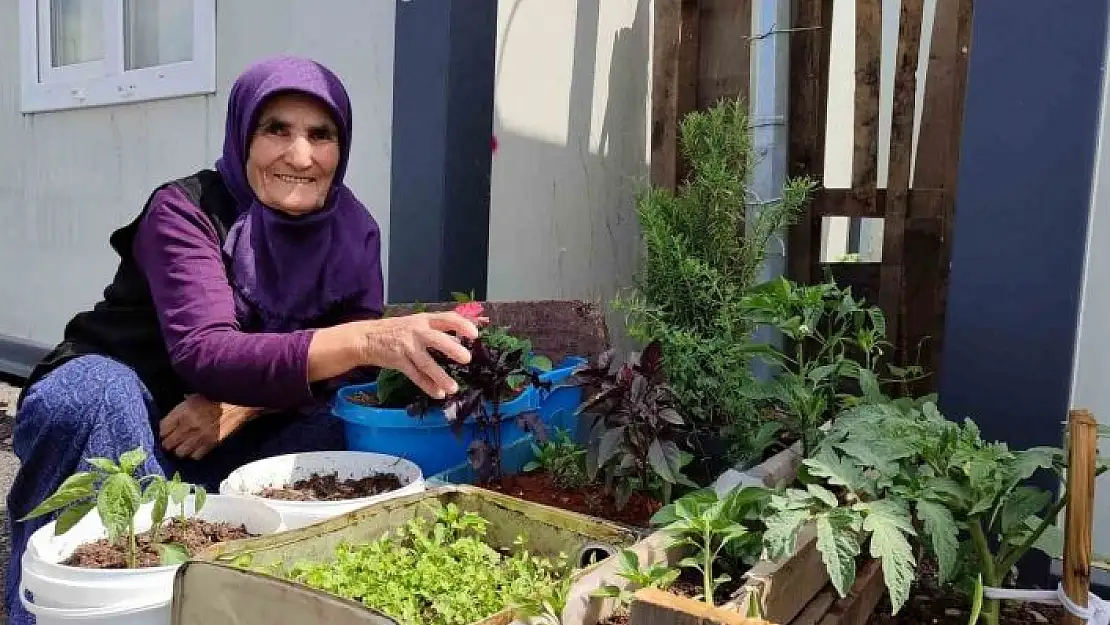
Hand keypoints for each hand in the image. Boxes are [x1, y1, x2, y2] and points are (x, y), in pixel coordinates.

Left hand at [159, 395, 259, 459]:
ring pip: (179, 452)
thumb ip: (182, 408)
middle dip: (168, 443)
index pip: (162, 429)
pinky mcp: (211, 443)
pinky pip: (195, 456)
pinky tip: (196, 447)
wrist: (239, 403)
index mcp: (182, 411)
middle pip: (168, 444)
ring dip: (180, 450)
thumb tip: (172, 417)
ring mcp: (200, 436)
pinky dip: (194, 453)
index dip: (162, 432)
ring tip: (184, 446)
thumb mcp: (195, 396)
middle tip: (172, 441)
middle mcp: (188, 425)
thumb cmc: (217, 396)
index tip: (165, 432)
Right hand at [357, 311, 479, 398]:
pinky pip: (415, 375)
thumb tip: (460, 341)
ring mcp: (407, 347)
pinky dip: (427, 386)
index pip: (446, 318)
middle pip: (436, 340)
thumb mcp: (417, 325)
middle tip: (467, 359)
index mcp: (424, 320)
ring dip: (441, 376)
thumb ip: (438, 332)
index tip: (475, 334)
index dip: (461, 325)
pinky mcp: (398, 361)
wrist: (366, 337)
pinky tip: (438, 394)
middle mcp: (416, 331)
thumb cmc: (397, 330)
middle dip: (452, 349)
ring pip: (426, 363)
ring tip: (453, 388)